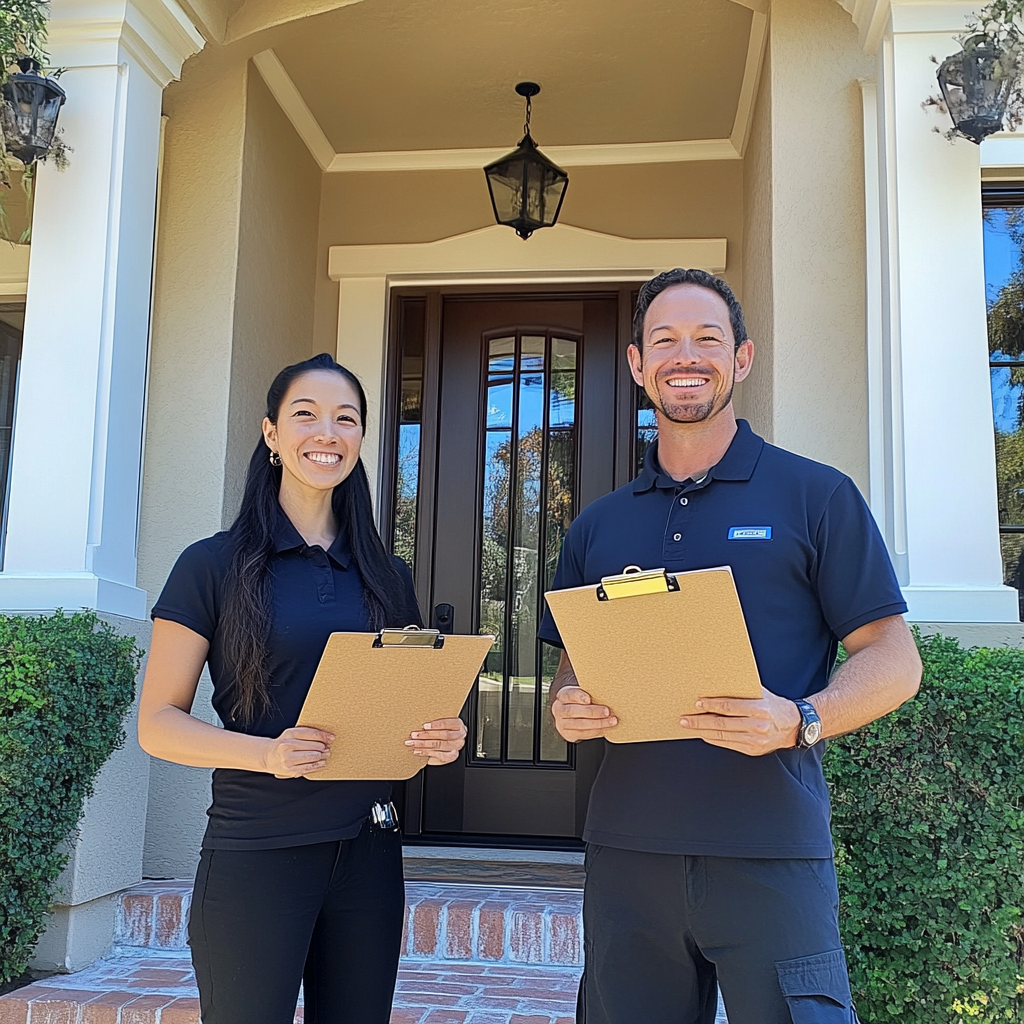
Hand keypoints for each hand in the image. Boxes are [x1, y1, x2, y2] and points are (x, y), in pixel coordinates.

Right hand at [263, 727, 333, 776]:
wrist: (268, 756)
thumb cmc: (284, 744)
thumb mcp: (292, 734)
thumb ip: (307, 733)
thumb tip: (327, 737)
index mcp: (289, 734)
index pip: (311, 734)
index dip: (324, 736)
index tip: (332, 737)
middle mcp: (287, 746)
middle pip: (314, 747)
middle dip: (324, 748)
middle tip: (328, 748)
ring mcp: (288, 759)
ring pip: (313, 757)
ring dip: (322, 757)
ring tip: (326, 755)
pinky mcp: (291, 770)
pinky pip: (309, 768)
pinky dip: (318, 765)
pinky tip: (322, 763)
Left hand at [406, 718, 465, 764]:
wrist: (444, 740)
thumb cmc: (439, 730)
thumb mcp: (437, 723)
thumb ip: (432, 724)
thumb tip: (417, 723)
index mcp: (458, 724)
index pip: (449, 723)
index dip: (437, 725)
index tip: (424, 726)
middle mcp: (460, 736)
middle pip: (445, 735)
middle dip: (427, 735)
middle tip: (414, 735)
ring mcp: (457, 747)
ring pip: (441, 746)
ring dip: (424, 745)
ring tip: (413, 743)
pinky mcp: (452, 757)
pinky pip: (441, 757)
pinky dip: (428, 753)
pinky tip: (418, 751)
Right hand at [551, 686, 617, 741]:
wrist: (573, 714)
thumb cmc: (581, 701)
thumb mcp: (583, 693)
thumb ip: (591, 692)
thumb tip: (608, 692)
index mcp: (563, 696)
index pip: (569, 694)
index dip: (579, 696)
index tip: (589, 699)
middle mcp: (559, 710)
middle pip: (573, 711)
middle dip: (592, 712)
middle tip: (607, 711)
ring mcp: (562, 724)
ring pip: (579, 725)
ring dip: (598, 724)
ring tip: (611, 721)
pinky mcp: (568, 734)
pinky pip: (583, 734)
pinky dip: (597, 731)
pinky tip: (606, 728)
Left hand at [680, 687, 800, 755]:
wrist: (794, 726)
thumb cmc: (774, 705)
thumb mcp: (761, 693)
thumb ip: (742, 689)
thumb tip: (718, 681)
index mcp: (759, 709)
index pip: (729, 707)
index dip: (711, 706)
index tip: (697, 704)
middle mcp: (757, 726)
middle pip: (722, 724)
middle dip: (700, 721)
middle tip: (684, 719)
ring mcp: (755, 740)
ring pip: (723, 736)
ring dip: (703, 731)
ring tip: (688, 726)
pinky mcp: (753, 750)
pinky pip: (729, 744)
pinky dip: (714, 739)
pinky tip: (704, 734)